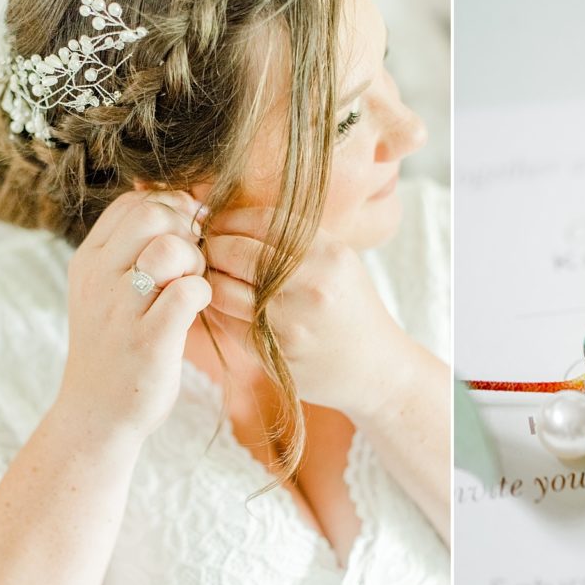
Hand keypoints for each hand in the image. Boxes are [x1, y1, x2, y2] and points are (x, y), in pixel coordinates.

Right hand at [56, 189, 210, 441]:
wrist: (96, 416)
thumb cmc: (117, 347)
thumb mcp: (109, 291)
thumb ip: (134, 249)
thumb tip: (179, 202)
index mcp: (89, 260)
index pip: (133, 202)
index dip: (170, 210)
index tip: (184, 238)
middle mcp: (99, 278)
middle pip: (152, 214)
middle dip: (186, 230)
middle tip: (192, 263)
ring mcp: (121, 309)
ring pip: (169, 248)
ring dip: (195, 262)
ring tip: (190, 286)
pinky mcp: (148, 340)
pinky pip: (187, 291)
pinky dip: (203, 294)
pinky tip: (196, 309)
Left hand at [203, 208, 412, 417]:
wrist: (377, 368)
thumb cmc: (350, 308)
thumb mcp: (338, 262)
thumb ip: (293, 239)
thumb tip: (226, 216)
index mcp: (330, 253)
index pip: (259, 220)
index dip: (229, 219)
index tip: (218, 224)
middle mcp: (311, 284)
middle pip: (232, 251)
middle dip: (212, 247)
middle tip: (208, 250)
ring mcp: (290, 321)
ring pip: (220, 288)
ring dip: (208, 279)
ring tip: (213, 276)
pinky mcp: (272, 351)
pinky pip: (225, 321)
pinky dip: (216, 308)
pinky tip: (224, 303)